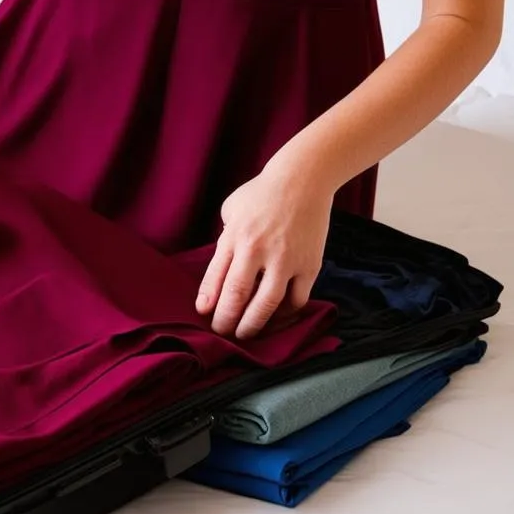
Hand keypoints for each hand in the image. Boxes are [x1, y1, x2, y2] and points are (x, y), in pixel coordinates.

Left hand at [195, 165, 332, 339]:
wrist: (303, 179)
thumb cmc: (261, 193)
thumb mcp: (232, 209)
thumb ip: (226, 238)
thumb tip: (222, 268)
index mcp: (234, 236)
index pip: (215, 277)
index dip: (208, 301)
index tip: (203, 313)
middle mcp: (257, 250)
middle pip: (237, 296)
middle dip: (226, 321)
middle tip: (222, 331)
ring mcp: (285, 260)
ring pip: (267, 305)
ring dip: (253, 325)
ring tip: (245, 334)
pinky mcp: (310, 265)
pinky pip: (296, 300)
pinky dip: (285, 315)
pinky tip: (275, 319)